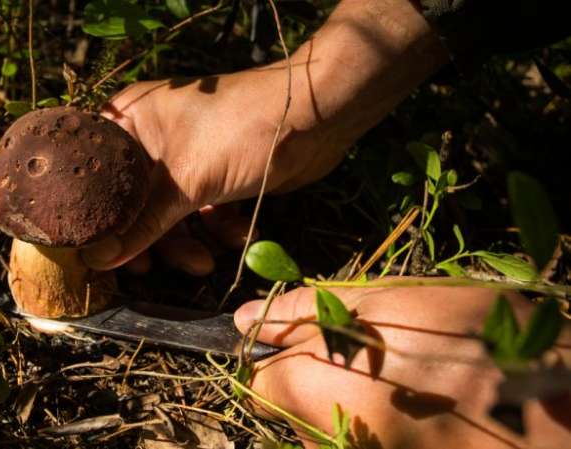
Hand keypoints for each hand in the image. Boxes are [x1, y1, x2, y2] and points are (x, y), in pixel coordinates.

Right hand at [80, 0, 447, 274]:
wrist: (318, 116)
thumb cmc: (243, 130)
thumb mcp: (186, 182)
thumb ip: (141, 225)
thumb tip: (99, 261)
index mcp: (132, 121)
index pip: (94, 173)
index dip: (93, 215)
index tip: (97, 252)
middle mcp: (152, 139)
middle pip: (131, 201)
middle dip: (149, 239)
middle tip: (148, 271)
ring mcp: (185, 159)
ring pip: (168, 214)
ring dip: (186, 243)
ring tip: (206, 262)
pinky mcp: (214, 176)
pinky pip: (199, 212)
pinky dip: (214, 228)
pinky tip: (235, 236)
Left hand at [233, 279, 570, 447]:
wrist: (548, 395)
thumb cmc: (464, 334)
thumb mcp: (382, 301)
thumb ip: (301, 311)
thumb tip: (244, 318)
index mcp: (309, 387)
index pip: (258, 382)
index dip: (281, 357)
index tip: (315, 341)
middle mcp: (322, 438)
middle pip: (295, 412)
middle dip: (321, 382)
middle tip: (377, 358)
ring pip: (331, 431)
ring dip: (357, 406)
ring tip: (412, 383)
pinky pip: (365, 443)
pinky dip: (386, 428)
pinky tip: (426, 409)